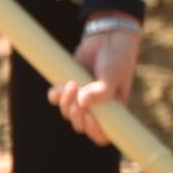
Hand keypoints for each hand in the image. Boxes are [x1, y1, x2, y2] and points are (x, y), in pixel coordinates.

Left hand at [52, 18, 139, 146]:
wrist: (106, 37)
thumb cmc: (117, 58)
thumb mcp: (113, 75)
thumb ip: (101, 91)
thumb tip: (83, 103)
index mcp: (114, 110)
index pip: (103, 135)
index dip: (95, 131)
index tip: (92, 116)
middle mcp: (97, 107)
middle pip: (80, 126)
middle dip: (76, 116)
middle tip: (79, 100)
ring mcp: (82, 98)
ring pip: (66, 113)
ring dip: (65, 102)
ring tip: (73, 83)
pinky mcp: (68, 87)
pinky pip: (55, 100)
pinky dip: (55, 94)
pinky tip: (63, 82)